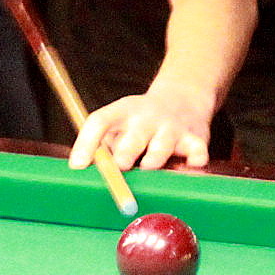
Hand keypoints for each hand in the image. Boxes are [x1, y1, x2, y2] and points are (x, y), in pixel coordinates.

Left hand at [69, 83, 214, 170]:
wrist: (183, 99)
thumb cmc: (140, 124)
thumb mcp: (119, 125)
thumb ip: (103, 147)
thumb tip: (85, 174)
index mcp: (122, 112)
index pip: (100, 122)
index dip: (86, 143)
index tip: (77, 166)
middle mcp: (147, 117)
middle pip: (134, 136)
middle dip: (126, 152)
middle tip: (120, 166)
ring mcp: (172, 127)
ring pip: (162, 146)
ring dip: (154, 159)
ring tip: (150, 165)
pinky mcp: (196, 138)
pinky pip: (197, 153)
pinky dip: (194, 162)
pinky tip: (188, 165)